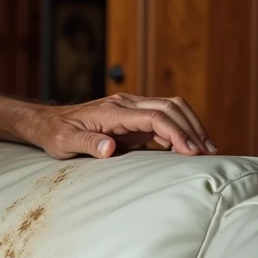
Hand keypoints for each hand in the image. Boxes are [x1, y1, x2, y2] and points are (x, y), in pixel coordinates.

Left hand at [33, 93, 217, 159]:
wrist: (47, 123)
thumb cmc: (55, 134)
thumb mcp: (65, 142)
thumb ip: (88, 143)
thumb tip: (111, 149)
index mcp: (112, 110)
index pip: (155, 115)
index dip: (176, 132)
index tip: (191, 152)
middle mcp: (125, 104)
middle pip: (170, 107)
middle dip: (193, 128)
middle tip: (209, 153)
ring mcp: (130, 109)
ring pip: (171, 109)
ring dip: (191, 127)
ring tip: (207, 150)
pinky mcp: (132, 117)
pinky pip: (163, 119)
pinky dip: (179, 131)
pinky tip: (189, 148)